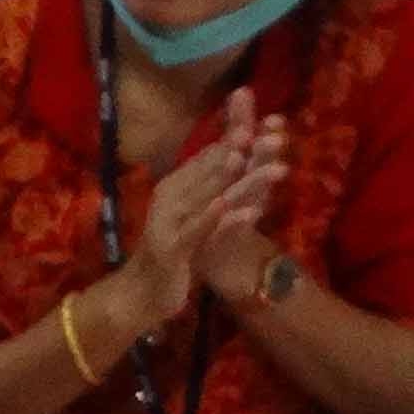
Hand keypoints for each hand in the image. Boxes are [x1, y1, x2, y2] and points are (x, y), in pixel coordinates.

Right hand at [121, 90, 287, 314]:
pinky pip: (202, 231)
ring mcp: (171, 222)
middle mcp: (171, 197)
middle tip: (275, 135)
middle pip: (213, 170)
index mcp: (175, 187)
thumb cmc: (168, 250)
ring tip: (273, 167)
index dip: (237, 138)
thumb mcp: (188, 214)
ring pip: (213, 196)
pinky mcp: (174, 248)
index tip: (269, 120)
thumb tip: (229, 154)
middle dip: (245, 152)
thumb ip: (204, 186)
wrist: (138, 293)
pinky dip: (224, 219)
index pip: (208, 156)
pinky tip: (248, 210)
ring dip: (245, 182)